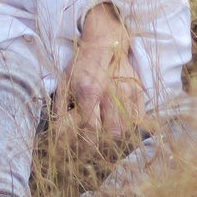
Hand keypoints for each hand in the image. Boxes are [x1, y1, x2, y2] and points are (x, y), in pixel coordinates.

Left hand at [57, 1, 144, 141]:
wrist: (105, 42)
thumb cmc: (81, 65)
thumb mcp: (63, 83)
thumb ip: (60, 109)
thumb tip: (57, 135)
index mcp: (90, 91)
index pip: (91, 130)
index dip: (86, 147)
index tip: (79, 154)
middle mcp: (112, 93)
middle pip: (112, 133)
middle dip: (101, 147)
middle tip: (92, 152)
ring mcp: (128, 93)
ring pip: (126, 129)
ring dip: (115, 141)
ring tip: (104, 144)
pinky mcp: (139, 92)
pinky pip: (138, 120)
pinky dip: (128, 130)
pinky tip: (118, 132)